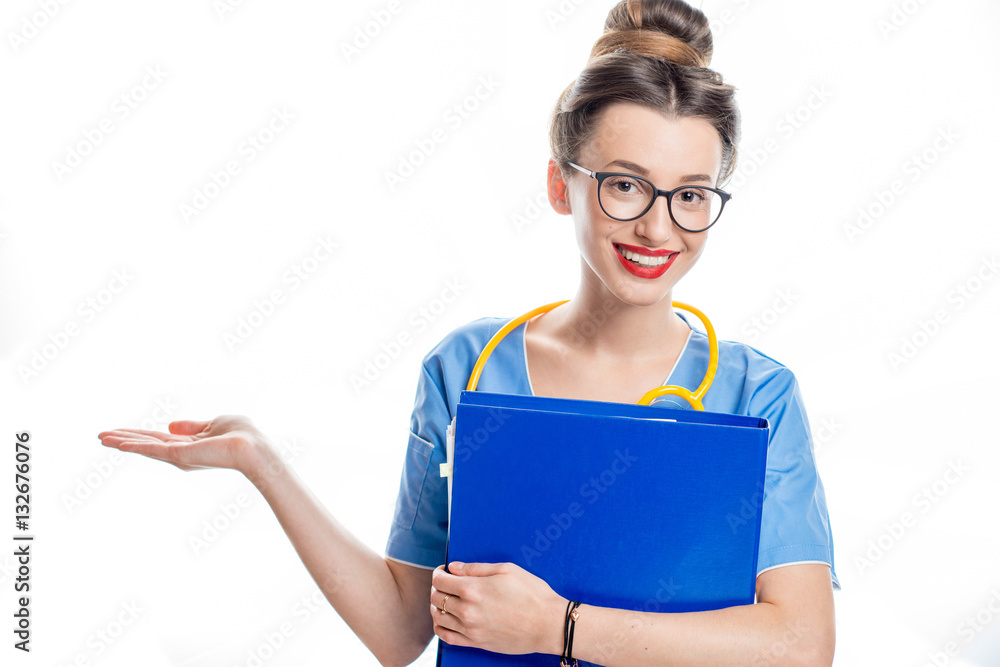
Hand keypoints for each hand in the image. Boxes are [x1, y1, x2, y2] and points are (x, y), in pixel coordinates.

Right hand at [98, 414, 277, 481]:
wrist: (254, 448)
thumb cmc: (242, 436)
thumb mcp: (213, 424)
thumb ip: (192, 426)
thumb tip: (171, 425)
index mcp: (188, 445)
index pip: (157, 439)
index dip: (137, 435)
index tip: (117, 432)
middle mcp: (180, 454)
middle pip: (146, 444)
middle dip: (123, 439)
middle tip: (100, 436)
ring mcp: (179, 456)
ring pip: (145, 447)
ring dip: (122, 442)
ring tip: (101, 438)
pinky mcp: (180, 455)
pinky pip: (153, 450)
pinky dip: (135, 446)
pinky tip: (118, 443)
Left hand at [430, 561, 566, 655]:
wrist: (548, 624)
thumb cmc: (532, 594)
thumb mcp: (506, 570)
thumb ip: (476, 568)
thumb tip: (454, 567)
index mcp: (473, 589)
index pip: (440, 580)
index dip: (438, 572)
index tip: (443, 571)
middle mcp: (467, 610)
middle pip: (436, 598)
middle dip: (437, 587)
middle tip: (445, 583)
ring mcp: (470, 629)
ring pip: (438, 618)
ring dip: (437, 607)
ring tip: (446, 600)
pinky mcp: (476, 643)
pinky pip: (447, 637)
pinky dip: (440, 628)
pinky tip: (445, 620)